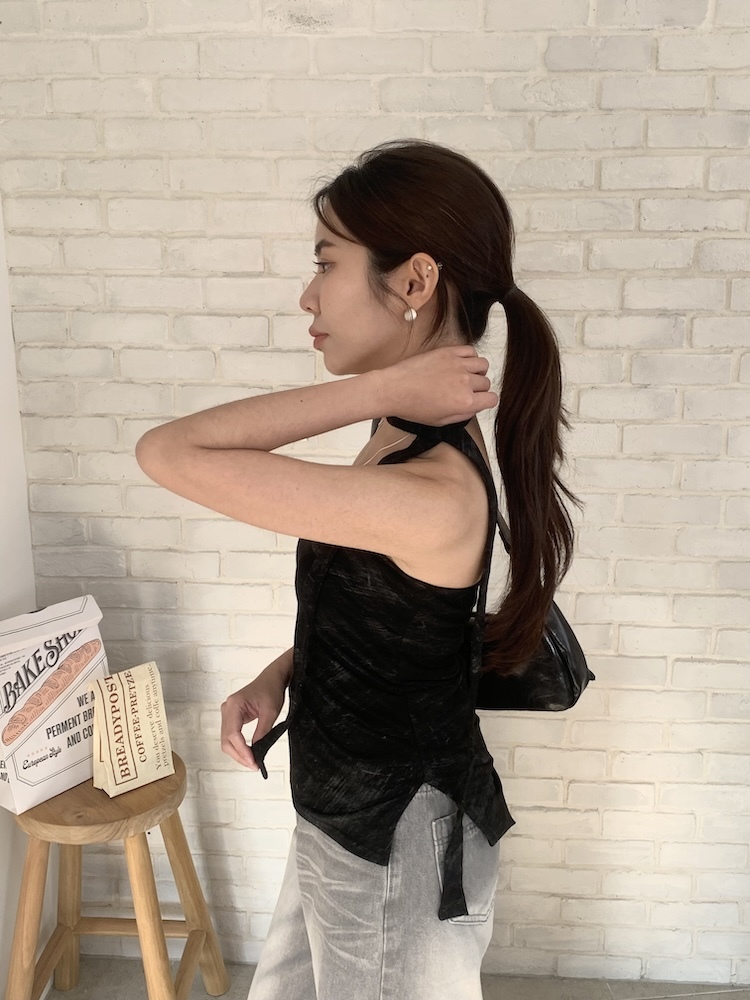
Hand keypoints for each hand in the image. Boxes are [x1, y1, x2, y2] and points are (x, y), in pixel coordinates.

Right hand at [220, 669, 286, 769]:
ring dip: (238, 753)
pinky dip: (238, 746)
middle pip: (226, 740)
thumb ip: (262, 732)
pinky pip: (231, 735)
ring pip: (226, 740)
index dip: (242, 750)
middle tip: (254, 766)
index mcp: (234, 705)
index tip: (253, 762)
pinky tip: (249, 753)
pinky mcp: (232, 717)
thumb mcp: (270, 712)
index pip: (232, 734)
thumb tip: (257, 752)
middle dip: (239, 755)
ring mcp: (227, 713)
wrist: (272, 678)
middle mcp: (227, 709)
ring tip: (253, 762)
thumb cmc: (271, 690)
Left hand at [382, 345, 497, 425]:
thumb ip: (462, 415)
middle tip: (466, 390)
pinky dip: (470, 357)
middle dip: (479, 388)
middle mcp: (465, 382)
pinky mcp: (448, 352)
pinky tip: (461, 363)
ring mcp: (457, 365)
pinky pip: (471, 350)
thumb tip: (474, 407)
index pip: (492, 399)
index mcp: (465, 402)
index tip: (480, 400)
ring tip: (466, 375)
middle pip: (486, 382)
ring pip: (483, 364)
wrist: (394, 389)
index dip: (486, 401)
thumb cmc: (412, 406)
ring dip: (478, 371)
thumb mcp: (440, 421)